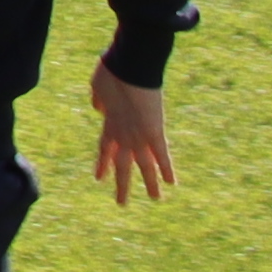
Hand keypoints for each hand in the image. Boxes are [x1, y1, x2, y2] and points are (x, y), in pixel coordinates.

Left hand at [90, 65, 174, 201]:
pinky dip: (167, 167)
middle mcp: (122, 135)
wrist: (126, 68)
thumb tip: (98, 106)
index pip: (105, 150)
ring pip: (144, 165)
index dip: (102, 164)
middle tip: (121, 203)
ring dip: (150, 183)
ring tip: (155, 199)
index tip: (99, 178)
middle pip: (121, 166)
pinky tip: (172, 183)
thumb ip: (99, 99)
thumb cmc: (112, 72)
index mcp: (109, 124)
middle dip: (122, 184)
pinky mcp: (154, 131)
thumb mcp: (100, 87)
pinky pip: (162, 153)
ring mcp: (137, 135)